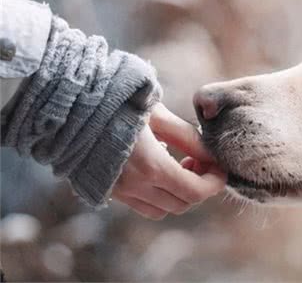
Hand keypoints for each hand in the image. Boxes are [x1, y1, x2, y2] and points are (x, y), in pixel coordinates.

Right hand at [112, 103, 225, 219]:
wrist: (70, 106)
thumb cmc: (118, 102)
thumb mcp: (158, 115)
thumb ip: (188, 137)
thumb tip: (212, 155)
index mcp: (150, 166)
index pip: (195, 192)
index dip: (214, 183)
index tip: (220, 167)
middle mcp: (134, 186)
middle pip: (183, 204)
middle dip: (200, 186)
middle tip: (200, 161)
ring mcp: (118, 192)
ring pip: (163, 210)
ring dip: (179, 193)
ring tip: (180, 164)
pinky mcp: (107, 191)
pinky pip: (142, 206)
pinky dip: (159, 195)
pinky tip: (158, 169)